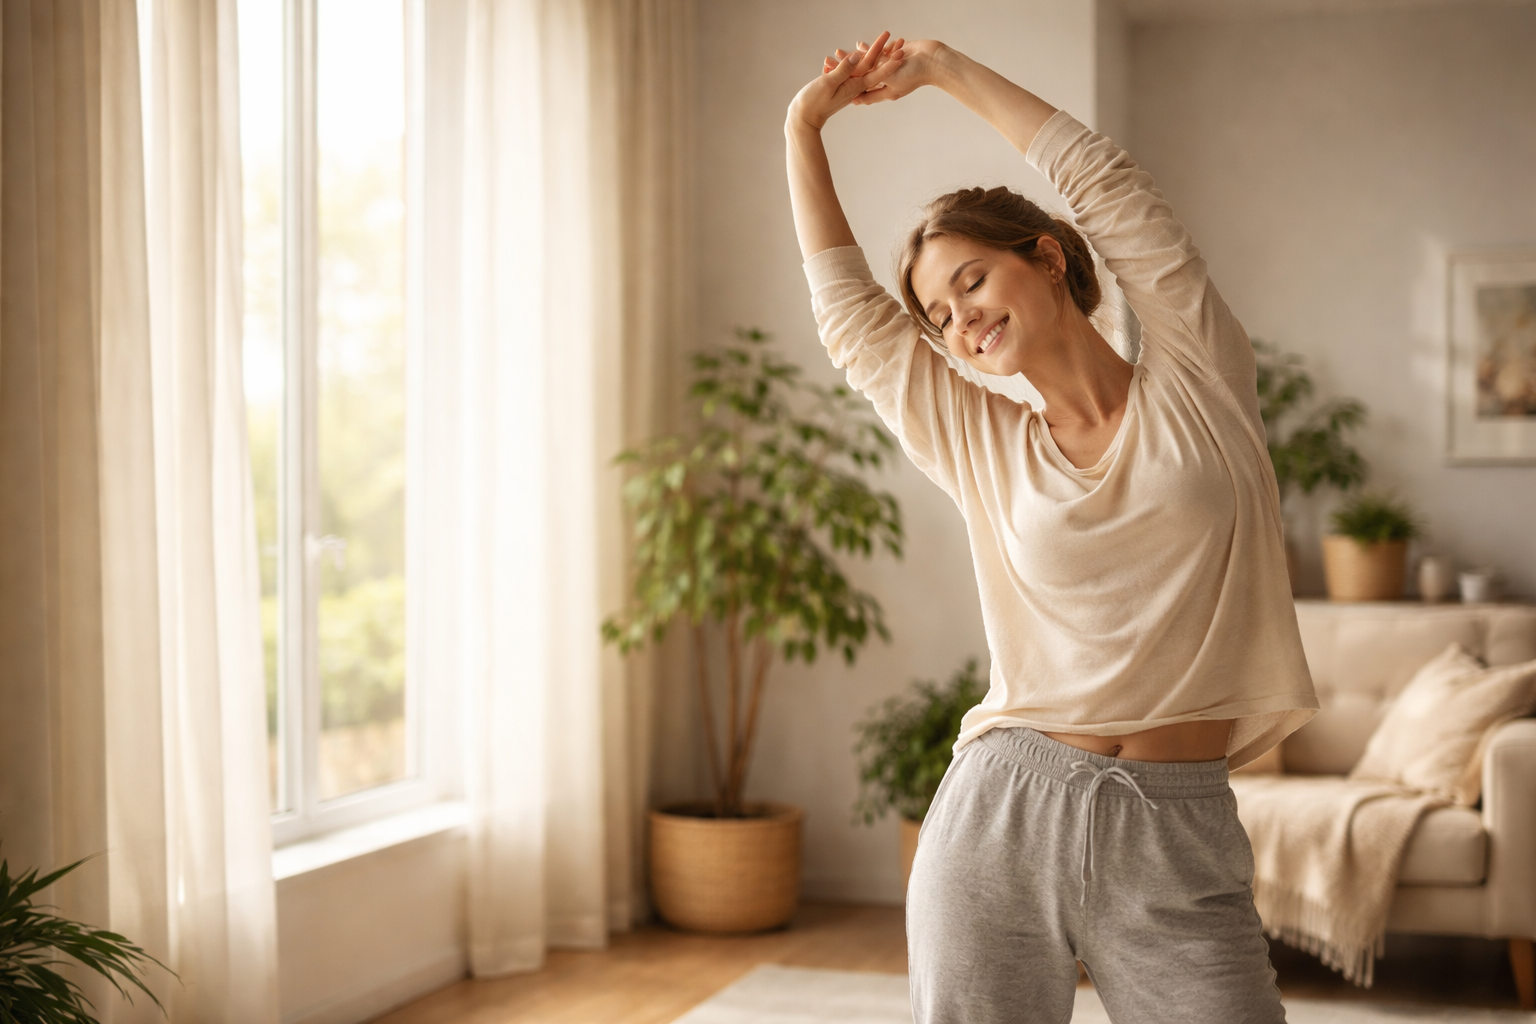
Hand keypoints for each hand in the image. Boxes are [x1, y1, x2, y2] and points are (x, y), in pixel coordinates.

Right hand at [787, 30, 904, 130]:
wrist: (804, 118)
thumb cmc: (813, 103)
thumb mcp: (828, 84)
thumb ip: (843, 70)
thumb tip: (857, 56)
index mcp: (855, 86)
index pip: (876, 72)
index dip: (889, 62)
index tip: (901, 52)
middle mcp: (854, 86)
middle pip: (873, 67)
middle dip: (885, 54)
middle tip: (898, 40)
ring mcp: (848, 86)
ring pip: (862, 67)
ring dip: (871, 54)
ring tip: (882, 43)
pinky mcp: (840, 85)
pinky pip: (850, 70)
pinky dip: (852, 61)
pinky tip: (852, 53)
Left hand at [823, 38, 944, 105]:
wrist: (932, 61)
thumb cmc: (914, 75)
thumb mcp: (891, 83)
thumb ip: (873, 87)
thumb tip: (855, 95)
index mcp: (882, 90)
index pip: (858, 89)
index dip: (843, 85)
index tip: (828, 82)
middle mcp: (884, 80)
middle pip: (858, 76)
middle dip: (843, 70)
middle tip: (826, 65)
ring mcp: (889, 68)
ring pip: (866, 64)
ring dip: (853, 58)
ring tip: (837, 53)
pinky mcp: (893, 56)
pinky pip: (878, 53)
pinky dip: (869, 50)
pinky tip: (858, 45)